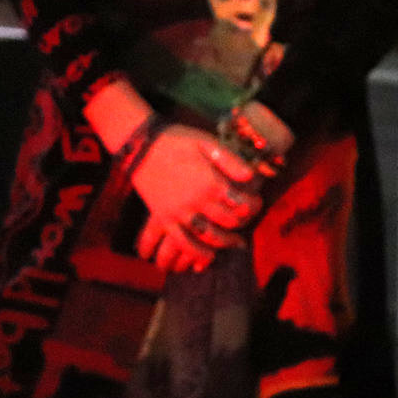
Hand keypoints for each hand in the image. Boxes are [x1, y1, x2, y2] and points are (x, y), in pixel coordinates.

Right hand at [130, 125, 259, 271]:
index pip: (241, 203)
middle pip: (228, 222)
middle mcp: (196, 201)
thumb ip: (230, 160)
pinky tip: (207, 256)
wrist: (141, 147)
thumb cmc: (177, 141)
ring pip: (209, 237)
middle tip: (246, 220)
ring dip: (224, 243)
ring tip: (233, 242)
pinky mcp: (164, 219)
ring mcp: (179, 213)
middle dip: (242, 223)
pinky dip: (196, 253)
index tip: (256, 203)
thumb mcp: (206, 143)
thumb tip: (250, 177)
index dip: (254, 206)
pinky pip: (183, 243)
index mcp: (210, 182)